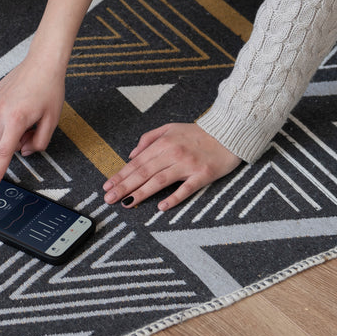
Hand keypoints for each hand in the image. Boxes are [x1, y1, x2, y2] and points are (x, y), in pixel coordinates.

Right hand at [0, 55, 64, 194]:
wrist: (42, 63)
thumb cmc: (50, 89)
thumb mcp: (52, 121)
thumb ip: (38, 143)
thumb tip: (23, 152)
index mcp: (17, 120)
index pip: (3, 155)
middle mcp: (0, 112)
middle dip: (13, 146)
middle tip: (30, 132)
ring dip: (4, 136)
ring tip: (22, 120)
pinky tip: (6, 117)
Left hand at [103, 123, 241, 211]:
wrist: (229, 133)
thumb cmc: (199, 133)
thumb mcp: (171, 127)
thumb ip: (149, 138)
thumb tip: (132, 154)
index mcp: (164, 142)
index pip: (137, 161)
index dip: (121, 174)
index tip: (107, 185)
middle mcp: (174, 153)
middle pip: (144, 172)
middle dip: (124, 186)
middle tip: (108, 198)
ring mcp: (188, 165)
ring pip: (159, 181)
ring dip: (141, 193)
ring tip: (126, 203)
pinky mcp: (203, 175)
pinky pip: (186, 189)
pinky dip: (173, 198)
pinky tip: (161, 207)